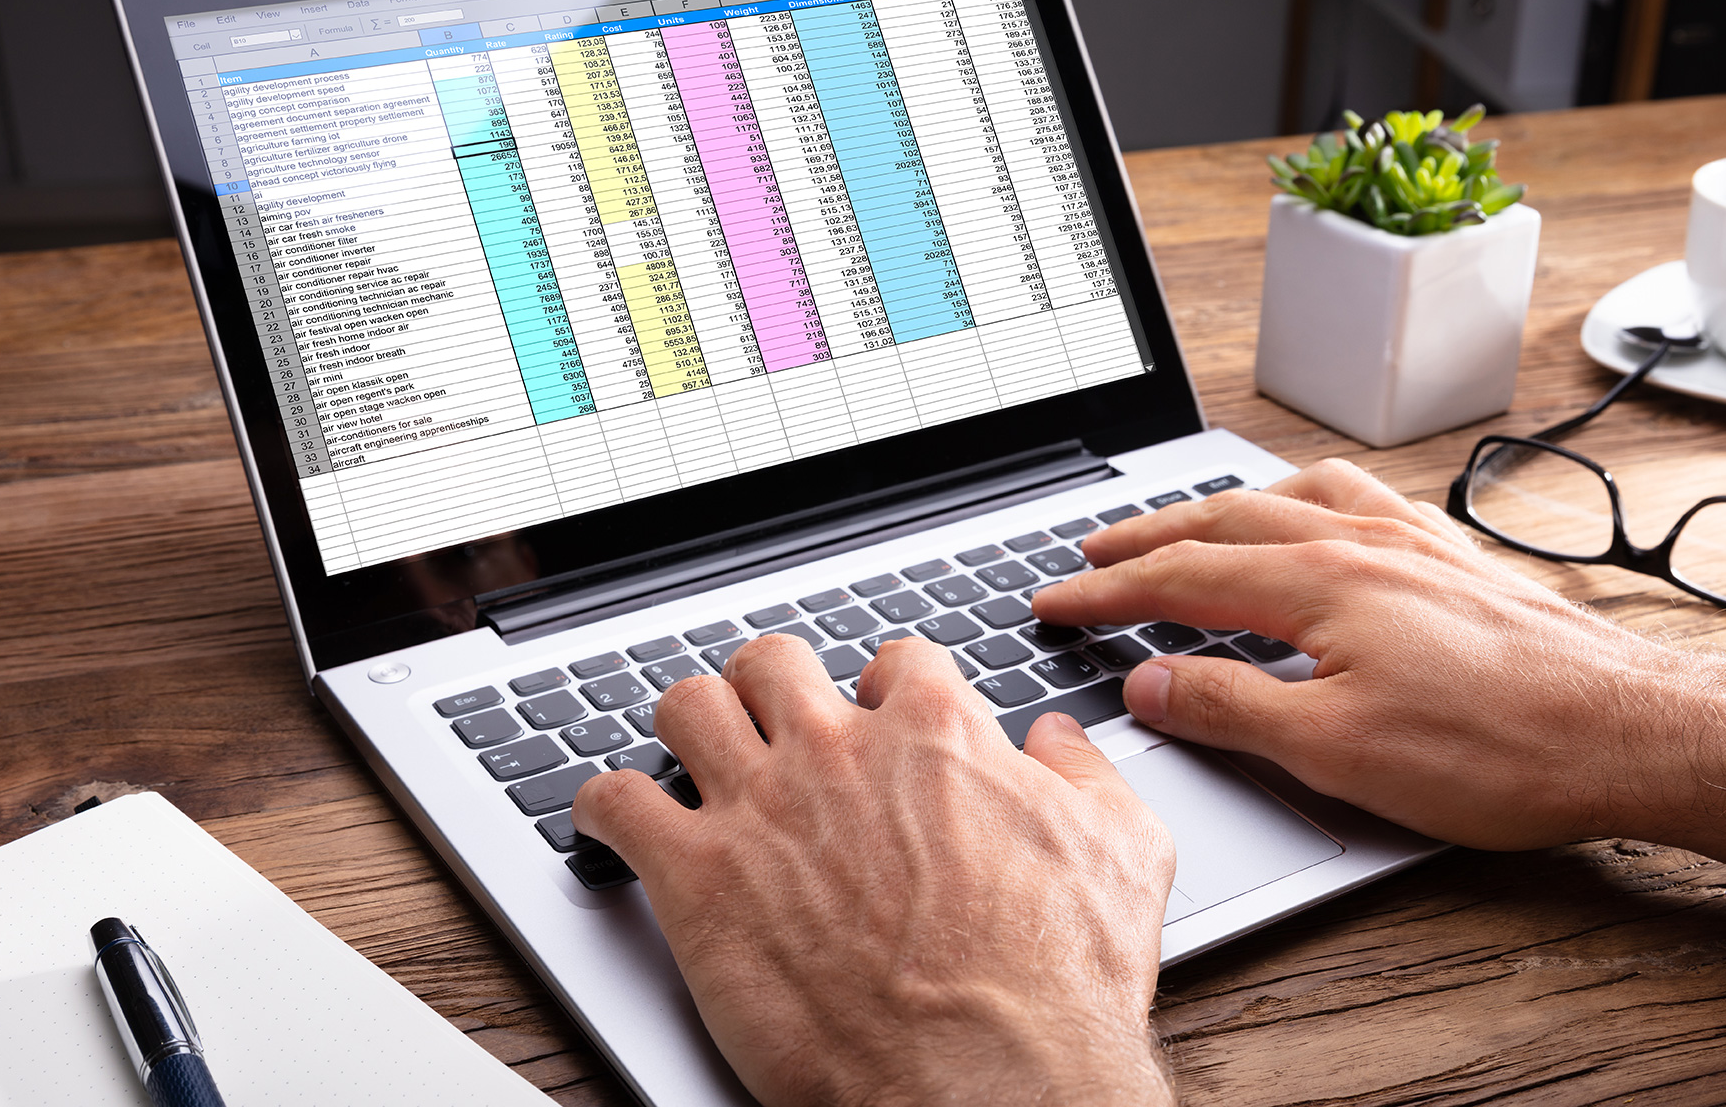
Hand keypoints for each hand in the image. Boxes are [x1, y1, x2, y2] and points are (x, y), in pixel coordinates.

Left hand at [572, 634, 1176, 1106]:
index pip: (896, 660)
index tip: (880, 716)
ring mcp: (761, 806)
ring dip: (686, 723)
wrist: (991, 1083)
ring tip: (689, 750)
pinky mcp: (698, 878)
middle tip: (772, 721)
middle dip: (772, 685)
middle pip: (773, 661)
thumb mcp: (1124, 855)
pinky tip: (608, 821)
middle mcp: (838, 750)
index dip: (887, 688)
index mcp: (934, 734)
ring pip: (686, 703)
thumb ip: (1087, 777)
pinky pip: (615, 802)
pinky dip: (601, 807)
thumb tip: (1059, 741)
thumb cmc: (1058, 987)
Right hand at [1032, 459, 1725, 884]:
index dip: (1104, 591)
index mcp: (1317, 582)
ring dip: (1219, 507)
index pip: (1178, 577)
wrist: (1629, 732)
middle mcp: (1358, 541)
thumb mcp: (1335, 752)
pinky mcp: (1451, 555)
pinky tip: (1311, 516)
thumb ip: (1229, 708)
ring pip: (1288, 498)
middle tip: (1091, 549)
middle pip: (1222, 522)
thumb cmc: (1498, 748)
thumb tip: (1147, 684)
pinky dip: (1303, 499)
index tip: (1054, 599)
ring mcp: (1409, 540)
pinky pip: (1356, 498)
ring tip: (1183, 520)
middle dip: (1145, 536)